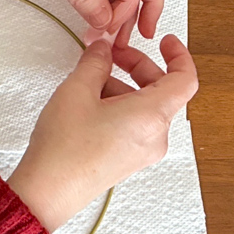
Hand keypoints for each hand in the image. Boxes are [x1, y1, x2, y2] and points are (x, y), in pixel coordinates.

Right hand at [8, 36, 197, 232]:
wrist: (48, 191)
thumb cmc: (65, 148)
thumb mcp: (77, 90)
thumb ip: (96, 62)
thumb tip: (103, 49)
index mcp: (152, 116)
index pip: (185, 80)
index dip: (178, 56)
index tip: (164, 42)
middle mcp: (155, 136)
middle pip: (162, 91)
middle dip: (138, 67)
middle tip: (110, 55)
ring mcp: (143, 151)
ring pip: (145, 107)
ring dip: (123, 86)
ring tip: (88, 81)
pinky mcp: (128, 160)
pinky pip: (134, 124)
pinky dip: (119, 105)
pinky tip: (89, 102)